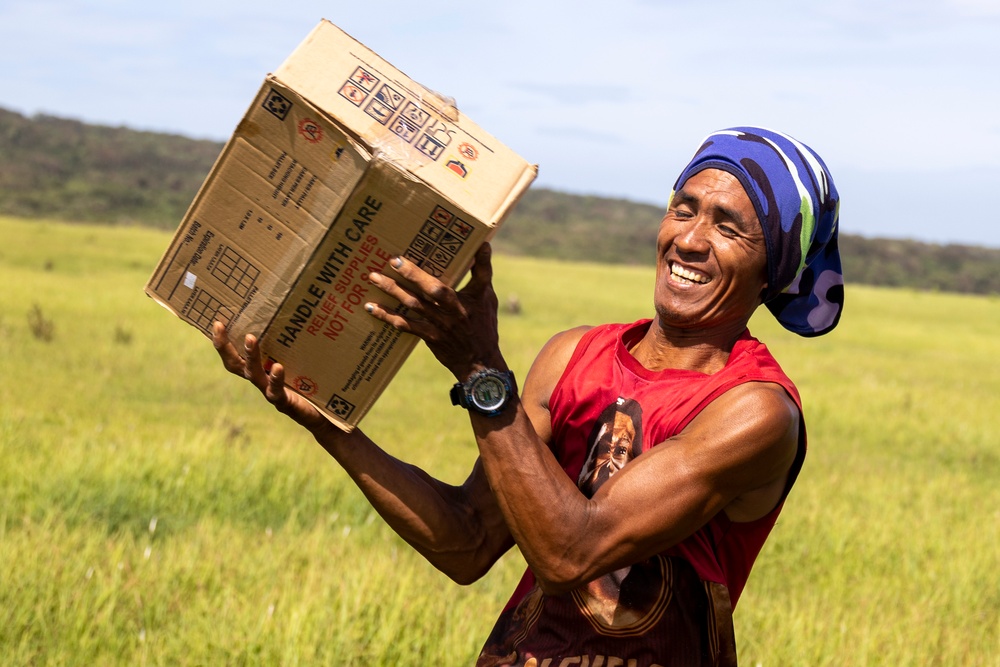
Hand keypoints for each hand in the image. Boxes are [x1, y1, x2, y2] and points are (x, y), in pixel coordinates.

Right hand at [211, 321, 330, 433]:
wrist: (324, 415)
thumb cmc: (313, 384)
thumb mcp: (303, 360)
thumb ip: (298, 341)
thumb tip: (299, 309)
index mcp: (262, 370)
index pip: (235, 355)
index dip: (223, 341)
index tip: (217, 322)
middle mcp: (261, 380)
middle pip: (235, 364)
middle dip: (225, 346)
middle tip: (221, 326)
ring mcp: (270, 392)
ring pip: (253, 375)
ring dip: (250, 356)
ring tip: (251, 338)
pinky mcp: (285, 403)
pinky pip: (275, 391)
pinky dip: (275, 379)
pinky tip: (278, 367)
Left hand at [364, 243, 505, 379]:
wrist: (479, 363)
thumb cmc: (484, 325)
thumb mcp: (487, 298)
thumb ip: (482, 273)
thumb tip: (483, 245)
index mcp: (471, 299)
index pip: (474, 278)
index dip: (475, 263)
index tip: (470, 247)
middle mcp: (455, 311)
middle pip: (432, 290)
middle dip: (412, 274)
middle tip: (393, 260)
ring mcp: (440, 325)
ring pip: (414, 305)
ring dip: (393, 291)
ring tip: (374, 278)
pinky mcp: (430, 336)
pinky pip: (406, 325)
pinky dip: (387, 316)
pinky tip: (372, 307)